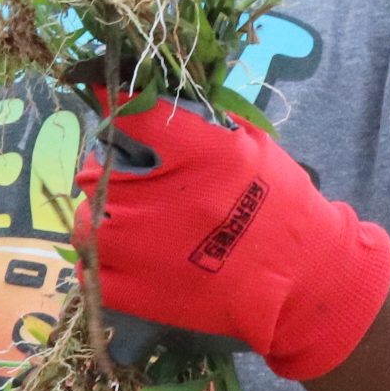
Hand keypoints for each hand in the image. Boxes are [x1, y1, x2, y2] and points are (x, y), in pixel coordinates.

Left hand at [73, 97, 389, 381]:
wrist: (302, 281)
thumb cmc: (282, 205)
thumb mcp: (252, 143)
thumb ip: (199, 119)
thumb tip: (151, 96)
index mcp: (201, 155)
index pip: (131, 113)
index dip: (116, 103)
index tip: (112, 101)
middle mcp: (162, 198)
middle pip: (98, 166)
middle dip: (115, 168)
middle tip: (142, 179)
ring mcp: (141, 250)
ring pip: (87, 219)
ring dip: (105, 215)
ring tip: (137, 222)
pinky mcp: (135, 294)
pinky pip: (90, 271)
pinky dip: (102, 263)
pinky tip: (128, 256)